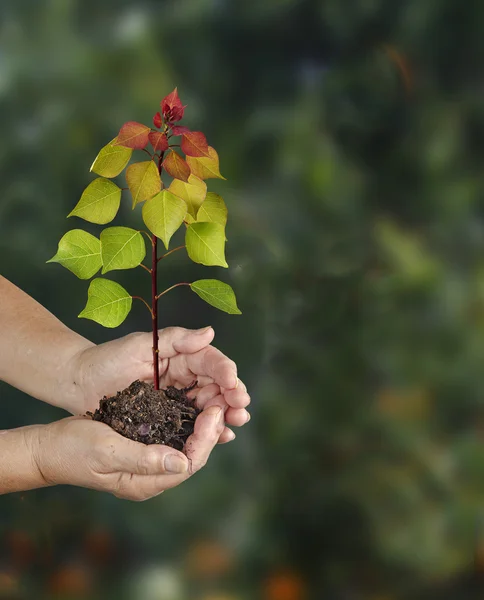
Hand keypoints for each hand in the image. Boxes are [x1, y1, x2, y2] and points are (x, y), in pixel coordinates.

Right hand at [34, 405, 224, 500]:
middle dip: (210, 432)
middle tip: (220, 403)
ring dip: (202, 426)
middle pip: (192, 457)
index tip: (214, 412)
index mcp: (143, 483)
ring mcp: (148, 465)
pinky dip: (187, 423)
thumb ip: (143, 459)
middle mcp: (150, 478)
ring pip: (186, 447)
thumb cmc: (73, 449)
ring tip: (214, 401)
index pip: (188, 465)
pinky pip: (174, 438)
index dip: (206, 440)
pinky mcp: (144, 450)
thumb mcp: (106, 450)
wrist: (49, 447)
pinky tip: (194, 405)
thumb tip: (182, 463)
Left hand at [71, 327, 250, 442]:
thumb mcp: (140, 344)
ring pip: (211, 406)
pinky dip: (211, 430)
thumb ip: (176, 340)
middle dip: (233, 395)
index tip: (233, 382)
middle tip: (241, 407)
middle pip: (217, 385)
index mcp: (181, 356)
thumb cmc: (106, 359)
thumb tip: (210, 332)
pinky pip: (195, 424)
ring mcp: (178, 399)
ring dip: (227, 414)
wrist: (79, 384)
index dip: (225, 371)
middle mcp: (185, 377)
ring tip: (237, 421)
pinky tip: (223, 437)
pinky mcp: (170, 420)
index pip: (210, 361)